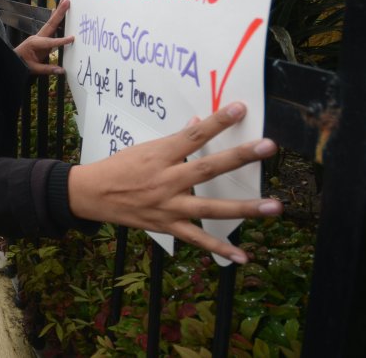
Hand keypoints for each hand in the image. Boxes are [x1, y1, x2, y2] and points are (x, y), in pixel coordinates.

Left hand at [14, 0, 73, 75]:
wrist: (11, 61)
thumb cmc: (21, 64)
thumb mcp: (33, 68)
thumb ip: (47, 69)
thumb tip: (62, 71)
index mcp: (34, 44)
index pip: (50, 42)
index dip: (61, 41)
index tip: (72, 38)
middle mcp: (37, 37)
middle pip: (51, 24)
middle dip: (59, 12)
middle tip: (66, 0)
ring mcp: (39, 36)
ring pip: (50, 23)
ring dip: (58, 12)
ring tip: (64, 1)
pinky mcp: (41, 38)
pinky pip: (49, 27)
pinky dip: (54, 18)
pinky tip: (56, 10)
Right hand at [68, 103, 281, 262]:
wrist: (91, 194)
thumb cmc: (117, 167)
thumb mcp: (143, 147)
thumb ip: (174, 140)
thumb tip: (198, 124)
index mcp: (160, 155)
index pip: (193, 136)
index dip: (217, 122)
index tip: (240, 109)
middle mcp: (166, 180)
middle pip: (208, 168)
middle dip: (239, 157)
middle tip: (268, 147)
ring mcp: (168, 206)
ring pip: (211, 208)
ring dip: (244, 208)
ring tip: (274, 206)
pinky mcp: (167, 226)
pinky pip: (197, 239)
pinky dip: (220, 249)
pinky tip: (243, 256)